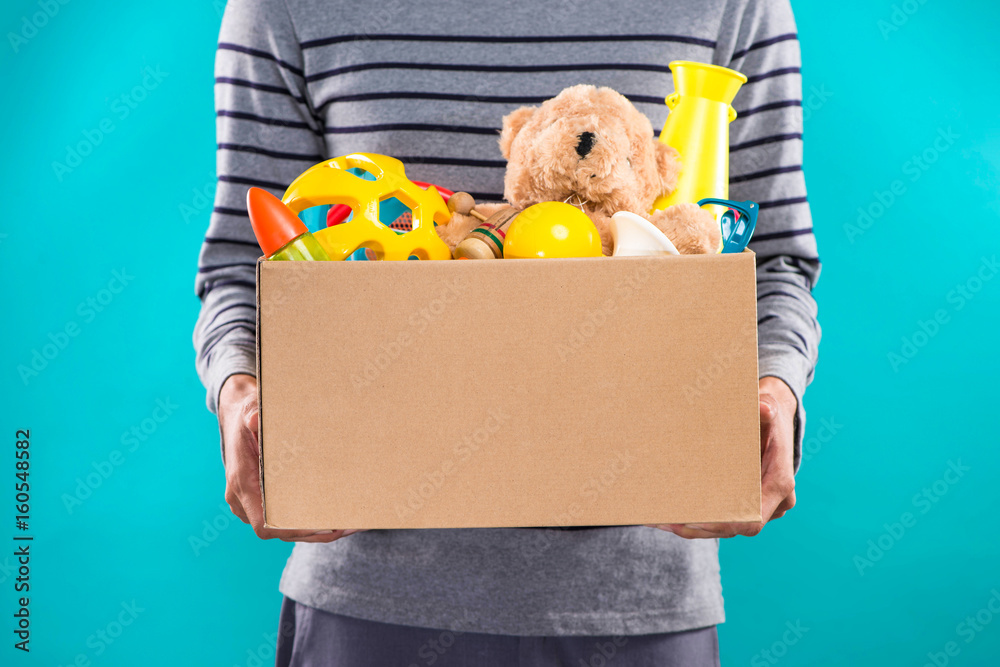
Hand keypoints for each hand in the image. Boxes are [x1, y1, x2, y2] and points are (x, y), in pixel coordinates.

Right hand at [218, 374, 356, 542]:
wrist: (236, 412)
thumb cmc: (247, 412)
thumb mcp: (250, 409)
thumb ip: (254, 415)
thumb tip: (254, 420)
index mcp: (241, 481)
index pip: (263, 521)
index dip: (291, 528)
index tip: (320, 527)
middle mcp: (241, 498)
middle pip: (278, 529)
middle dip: (311, 532)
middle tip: (344, 527)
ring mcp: (248, 502)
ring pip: (282, 528)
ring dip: (313, 530)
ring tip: (346, 525)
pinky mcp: (258, 500)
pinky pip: (281, 518)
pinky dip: (305, 522)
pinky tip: (333, 519)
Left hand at [651, 376, 797, 538]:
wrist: (778, 421)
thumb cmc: (770, 415)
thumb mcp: (769, 408)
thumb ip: (765, 409)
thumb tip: (763, 407)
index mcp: (779, 484)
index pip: (753, 519)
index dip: (725, 524)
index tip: (696, 520)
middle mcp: (774, 503)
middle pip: (733, 528)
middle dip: (699, 526)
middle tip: (668, 520)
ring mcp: (761, 508)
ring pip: (724, 529)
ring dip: (692, 527)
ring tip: (660, 520)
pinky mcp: (747, 506)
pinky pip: (722, 522)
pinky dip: (696, 522)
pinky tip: (668, 518)